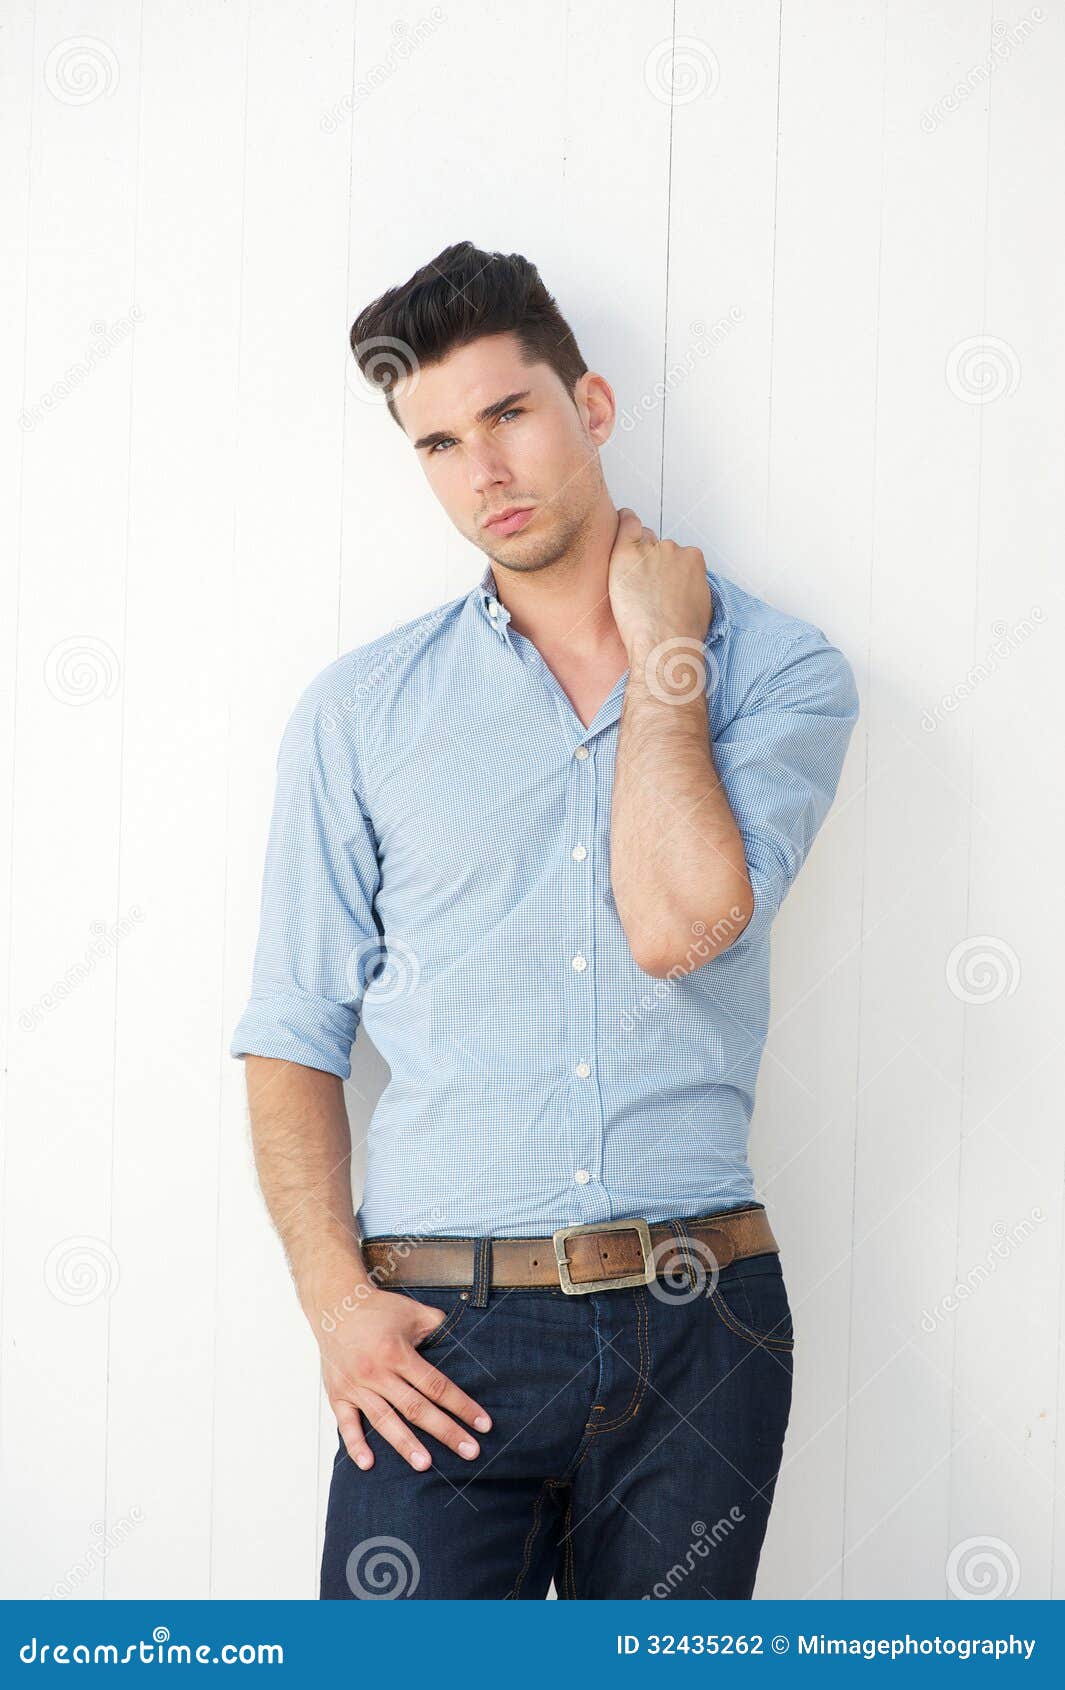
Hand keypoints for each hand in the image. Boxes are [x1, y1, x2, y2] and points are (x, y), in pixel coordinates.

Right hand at [311, 1281, 492, 1471]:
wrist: (334, 1303)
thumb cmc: (377, 1309)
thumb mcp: (413, 1311)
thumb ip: (439, 1327)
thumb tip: (463, 1342)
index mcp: (397, 1353)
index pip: (437, 1386)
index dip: (462, 1406)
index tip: (483, 1424)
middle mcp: (377, 1372)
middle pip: (416, 1408)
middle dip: (445, 1431)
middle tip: (469, 1452)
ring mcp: (356, 1386)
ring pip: (384, 1420)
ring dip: (405, 1444)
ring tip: (424, 1464)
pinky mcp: (338, 1394)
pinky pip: (346, 1424)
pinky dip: (355, 1445)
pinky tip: (368, 1464)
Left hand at [607, 507, 711, 659]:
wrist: (664, 643)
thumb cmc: (681, 632)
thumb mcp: (700, 605)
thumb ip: (691, 586)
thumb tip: (683, 586)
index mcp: (693, 559)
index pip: (675, 553)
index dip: (665, 567)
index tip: (658, 579)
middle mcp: (673, 549)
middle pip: (656, 546)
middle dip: (649, 562)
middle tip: (642, 587)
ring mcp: (650, 550)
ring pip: (640, 541)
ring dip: (635, 556)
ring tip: (629, 583)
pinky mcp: (628, 553)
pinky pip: (625, 525)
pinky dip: (623, 523)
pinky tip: (618, 522)